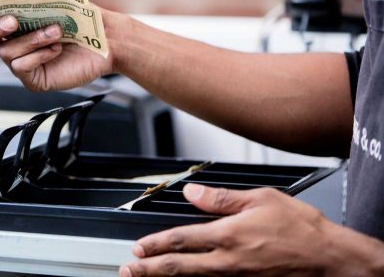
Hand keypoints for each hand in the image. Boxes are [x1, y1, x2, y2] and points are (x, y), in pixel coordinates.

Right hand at [0, 11, 113, 91]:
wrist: (106, 39)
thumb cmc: (79, 18)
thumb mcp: (49, 4)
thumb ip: (23, 5)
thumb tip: (2, 7)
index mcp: (11, 25)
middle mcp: (12, 44)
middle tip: (12, 20)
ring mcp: (21, 63)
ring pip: (6, 52)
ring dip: (31, 38)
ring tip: (55, 32)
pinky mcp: (34, 79)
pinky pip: (21, 67)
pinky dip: (39, 54)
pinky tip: (56, 49)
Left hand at [120, 183, 369, 276]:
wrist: (331, 260)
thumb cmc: (301, 229)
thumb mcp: (261, 200)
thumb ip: (221, 198)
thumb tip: (191, 193)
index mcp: (229, 236)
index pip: (182, 240)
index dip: (156, 245)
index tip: (139, 248)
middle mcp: (229, 262)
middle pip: (180, 268)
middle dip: (150, 270)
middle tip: (129, 270)